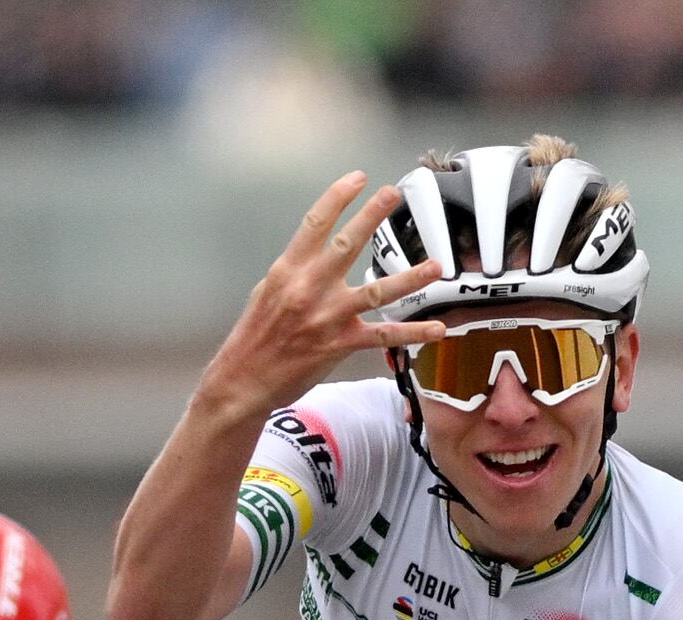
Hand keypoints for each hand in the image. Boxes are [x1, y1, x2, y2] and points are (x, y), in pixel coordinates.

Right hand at [201, 171, 449, 419]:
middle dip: (372, 216)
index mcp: (289, 269)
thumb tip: (319, 255)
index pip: (316, 222)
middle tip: (393, 193)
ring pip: (377, 291)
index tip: (358, 178)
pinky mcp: (341, 343)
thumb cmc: (255, 335)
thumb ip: (297, 271)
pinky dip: (413, 333)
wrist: (245, 378)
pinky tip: (438, 329)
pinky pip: (384, 336)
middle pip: (348, 244)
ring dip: (410, 277)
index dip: (338, 196)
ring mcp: (328, 316)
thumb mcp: (268, 291)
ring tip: (436, 265)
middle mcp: (310, 287)